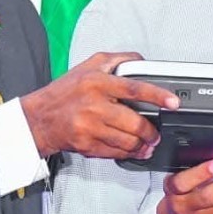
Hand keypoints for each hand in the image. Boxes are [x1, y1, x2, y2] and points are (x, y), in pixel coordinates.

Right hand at [20, 51, 178, 158]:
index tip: (173, 102)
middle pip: (134, 122)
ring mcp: (89, 127)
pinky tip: (132, 150)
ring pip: (127, 141)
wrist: (38, 118)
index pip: (134, 87)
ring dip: (142, 145)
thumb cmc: (64, 92)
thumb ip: (117, 60)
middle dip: (151, 132)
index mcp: (97, 82)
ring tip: (147, 143)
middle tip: (156, 133)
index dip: (157, 95)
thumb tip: (141, 61)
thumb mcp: (88, 66)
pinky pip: (115, 152)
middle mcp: (93, 105)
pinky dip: (128, 153)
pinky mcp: (86, 145)